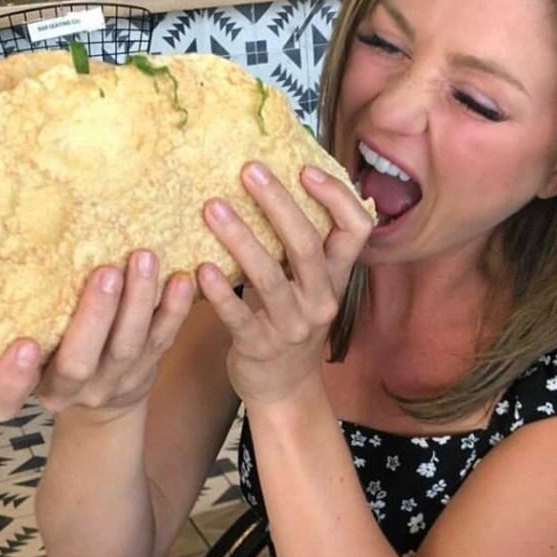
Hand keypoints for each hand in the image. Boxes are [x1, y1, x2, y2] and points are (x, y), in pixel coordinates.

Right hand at [0, 251, 195, 421]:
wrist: (100, 404)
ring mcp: (112, 383)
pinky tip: (182, 279)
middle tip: (106, 272)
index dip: (12, 377)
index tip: (23, 345)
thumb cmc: (50, 358)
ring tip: (144, 259)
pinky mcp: (146, 370)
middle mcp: (69, 390)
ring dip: (138, 300)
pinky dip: (174, 309)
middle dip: (94, 315)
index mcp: (28, 385)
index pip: (3, 397)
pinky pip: (162, 340)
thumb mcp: (27, 349)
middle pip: (79, 361)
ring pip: (127, 346)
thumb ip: (19, 318)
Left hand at [197, 161, 372, 405]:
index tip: (305, 169)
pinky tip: (200, 269)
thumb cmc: (287, 320)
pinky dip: (219, 292)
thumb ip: (300, 244)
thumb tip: (274, 180)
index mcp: (335, 277)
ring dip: (240, 238)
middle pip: (306, 244)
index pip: (356, 229)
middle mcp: (320, 299)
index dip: (336, 196)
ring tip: (212, 207)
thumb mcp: (307, 283)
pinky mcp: (260, 347)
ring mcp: (292, 326)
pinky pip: (238, 317)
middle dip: (278, 203)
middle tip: (249, 170)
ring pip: (269, 277)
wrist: (283, 387)